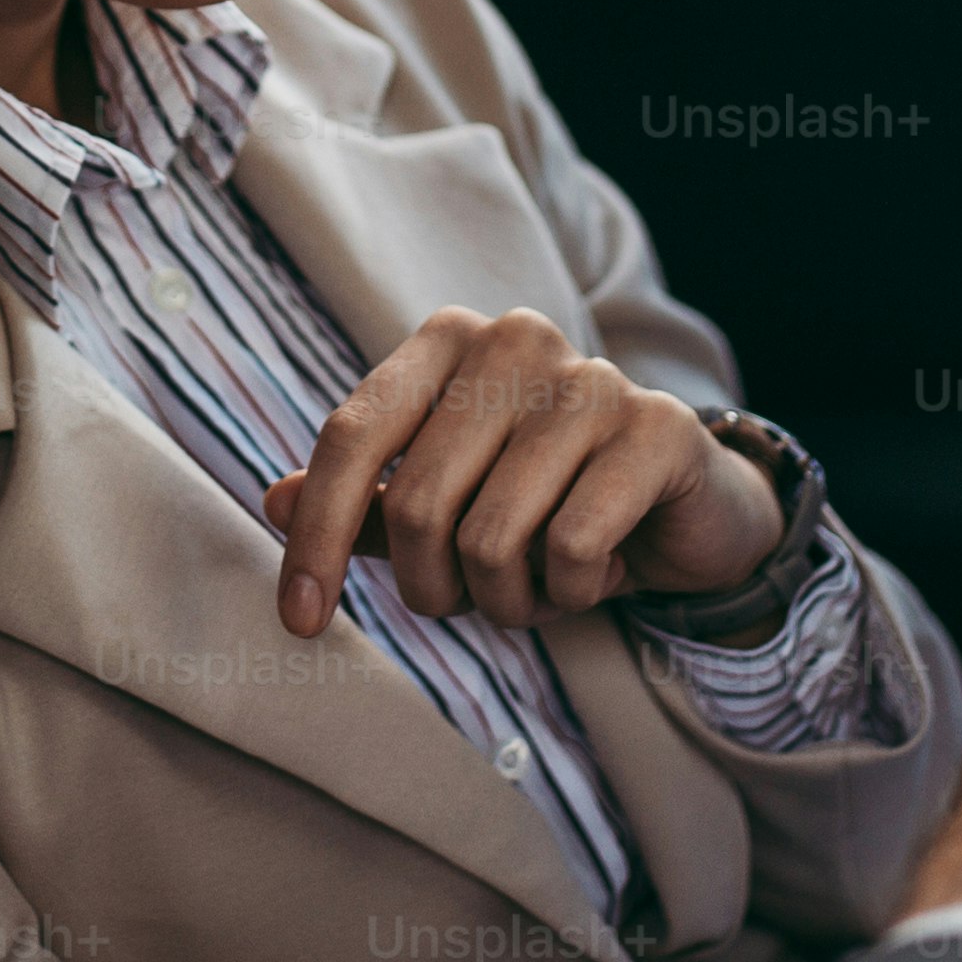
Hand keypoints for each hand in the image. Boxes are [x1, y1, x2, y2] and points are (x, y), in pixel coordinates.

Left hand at [263, 308, 785, 636]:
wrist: (687, 509)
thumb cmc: (550, 501)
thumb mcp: (451, 505)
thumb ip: (368, 504)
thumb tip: (274, 500)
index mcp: (449, 340)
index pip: (351, 437)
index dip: (316, 538)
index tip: (299, 621)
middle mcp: (515, 339)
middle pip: (419, 505)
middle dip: (435, 588)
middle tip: (474, 601)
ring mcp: (590, 379)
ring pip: (492, 539)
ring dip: (509, 600)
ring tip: (543, 584)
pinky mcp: (657, 428)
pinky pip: (570, 550)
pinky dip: (572, 592)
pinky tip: (602, 569)